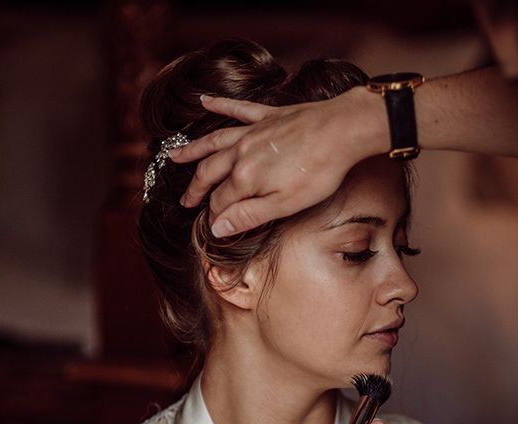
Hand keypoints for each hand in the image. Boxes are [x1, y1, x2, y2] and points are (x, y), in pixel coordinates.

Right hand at [170, 87, 387, 236]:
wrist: (343, 131)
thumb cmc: (318, 173)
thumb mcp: (284, 205)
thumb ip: (248, 216)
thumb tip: (217, 228)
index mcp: (244, 178)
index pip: (219, 201)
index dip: (214, 216)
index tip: (211, 227)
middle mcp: (241, 152)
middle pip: (210, 172)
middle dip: (196, 189)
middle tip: (185, 201)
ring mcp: (253, 131)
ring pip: (214, 141)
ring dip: (193, 150)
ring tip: (174, 156)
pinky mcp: (268, 115)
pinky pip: (237, 110)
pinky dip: (219, 105)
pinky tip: (204, 100)